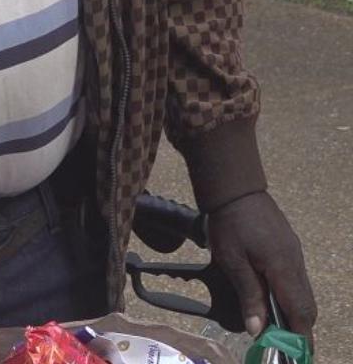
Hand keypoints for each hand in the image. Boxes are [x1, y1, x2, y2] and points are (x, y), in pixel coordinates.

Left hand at [207, 190, 316, 336]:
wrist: (235, 190)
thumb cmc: (229, 224)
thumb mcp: (232, 262)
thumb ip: (249, 296)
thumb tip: (258, 329)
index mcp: (284, 269)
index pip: (300, 312)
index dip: (299, 335)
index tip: (297, 353)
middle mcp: (296, 264)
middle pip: (306, 306)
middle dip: (299, 328)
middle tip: (284, 345)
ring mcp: (295, 255)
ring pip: (303, 293)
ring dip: (294, 313)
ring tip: (278, 329)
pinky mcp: (289, 249)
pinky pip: (296, 280)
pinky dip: (290, 297)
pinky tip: (275, 302)